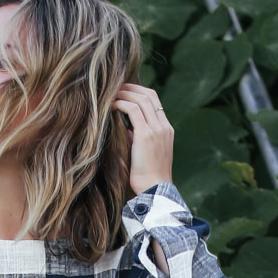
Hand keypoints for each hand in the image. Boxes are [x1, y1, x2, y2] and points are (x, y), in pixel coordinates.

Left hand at [112, 83, 173, 197]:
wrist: (155, 190)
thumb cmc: (148, 177)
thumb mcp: (145, 153)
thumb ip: (139, 138)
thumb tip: (127, 129)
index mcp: (166, 130)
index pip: (155, 101)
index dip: (139, 92)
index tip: (124, 92)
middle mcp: (164, 126)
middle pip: (149, 94)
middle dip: (131, 87)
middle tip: (115, 87)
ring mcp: (157, 129)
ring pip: (141, 99)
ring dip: (124, 93)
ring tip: (111, 95)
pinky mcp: (146, 134)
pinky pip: (133, 110)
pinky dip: (121, 104)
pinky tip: (111, 106)